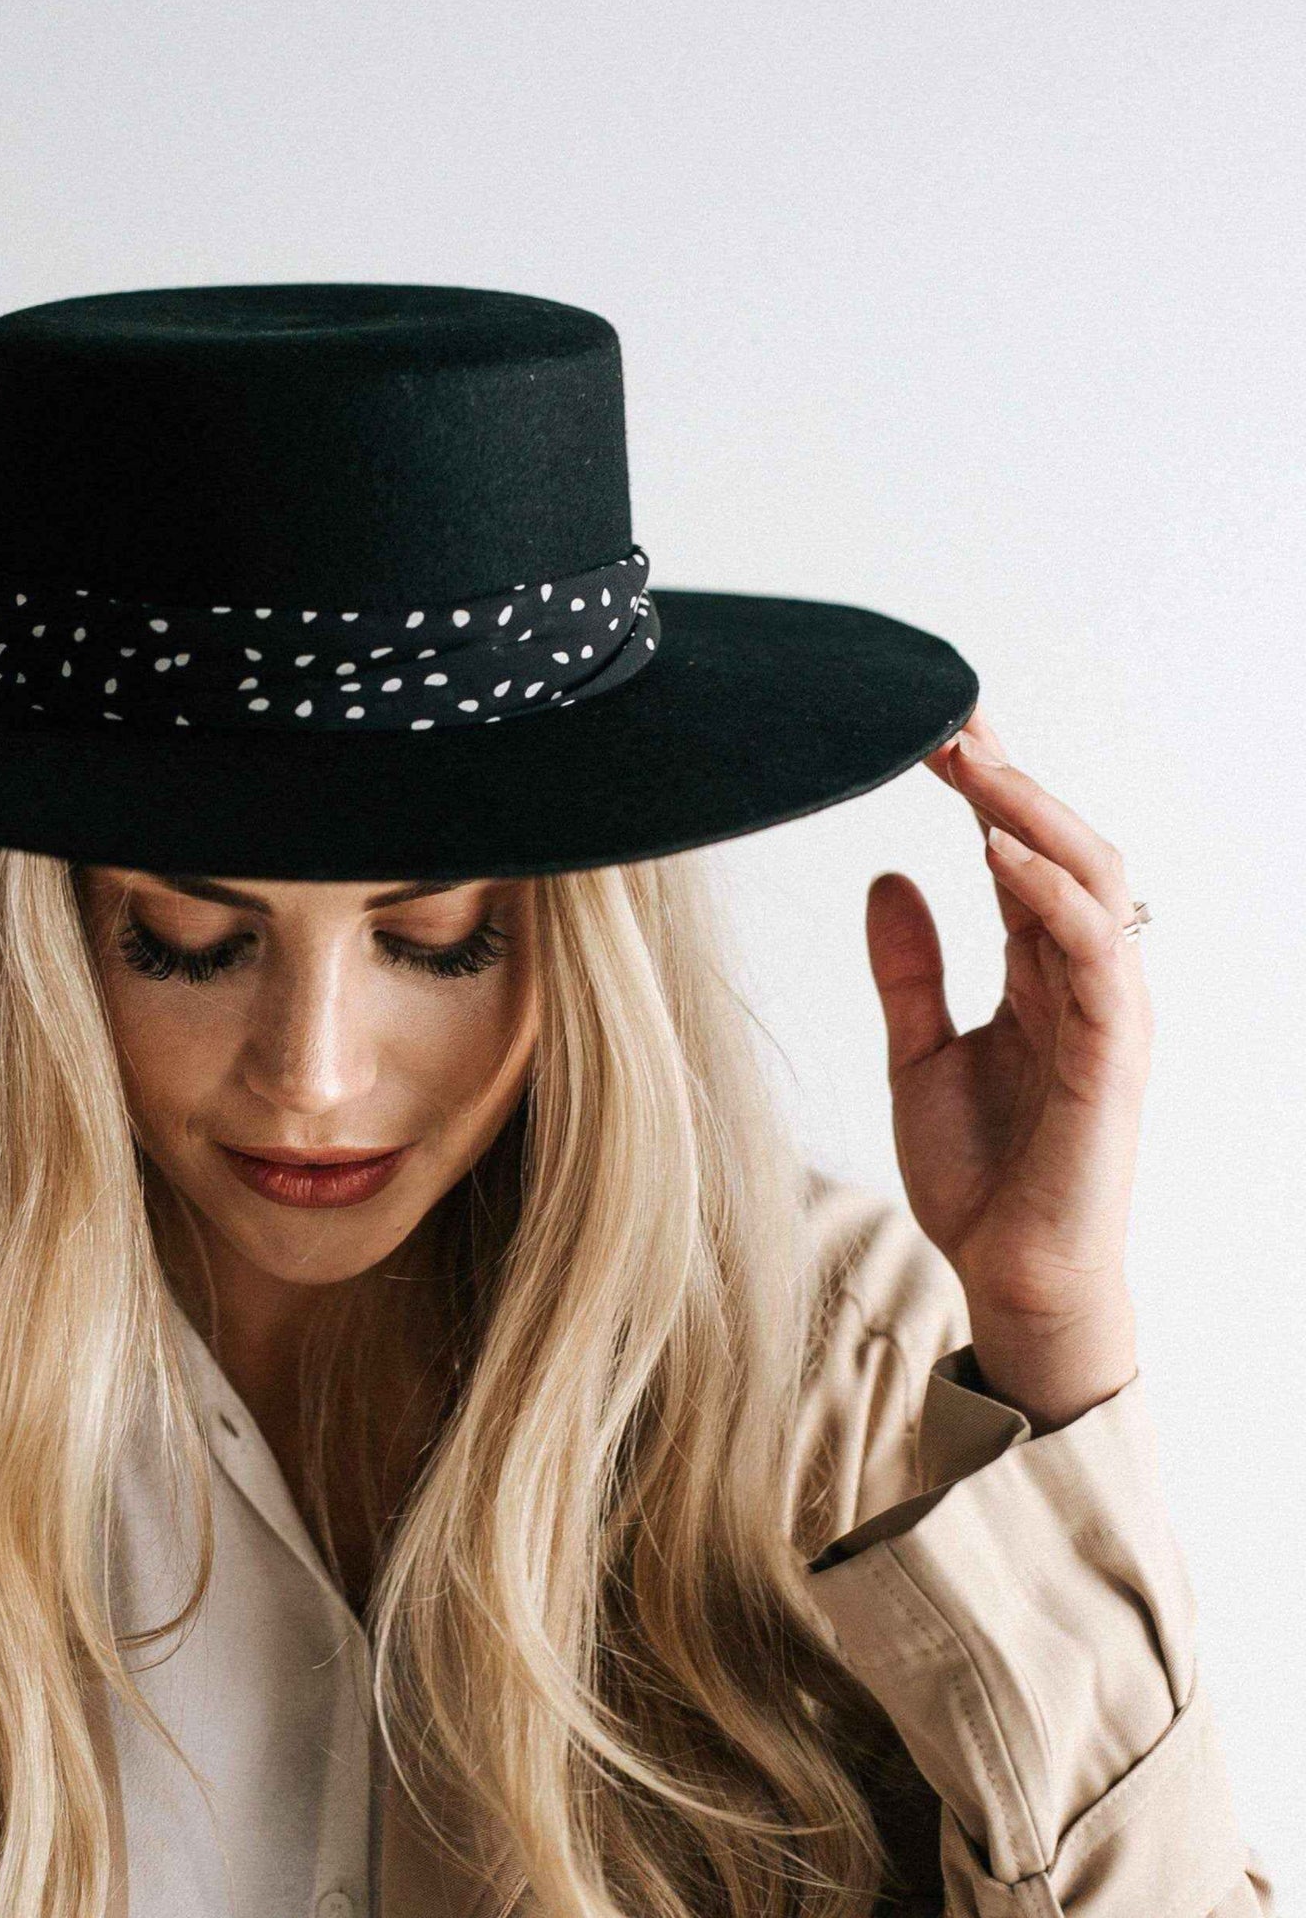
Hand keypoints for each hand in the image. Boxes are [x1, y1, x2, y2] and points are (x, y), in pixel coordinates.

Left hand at [864, 705, 1150, 1431]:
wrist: (1009, 1276)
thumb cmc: (980, 1173)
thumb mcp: (918, 1052)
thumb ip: (910, 969)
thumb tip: (886, 876)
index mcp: (1038, 971)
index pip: (1018, 854)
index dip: (983, 791)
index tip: (928, 731)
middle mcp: (1082, 976)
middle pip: (1061, 847)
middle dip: (1008, 780)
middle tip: (946, 720)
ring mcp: (1106, 1008)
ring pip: (1092, 878)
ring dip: (1029, 813)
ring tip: (969, 761)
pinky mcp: (1112, 1050)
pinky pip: (1094, 949)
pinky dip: (1049, 893)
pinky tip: (995, 851)